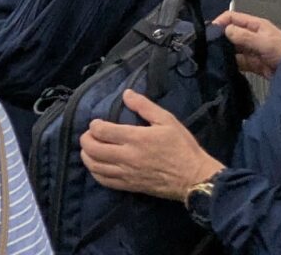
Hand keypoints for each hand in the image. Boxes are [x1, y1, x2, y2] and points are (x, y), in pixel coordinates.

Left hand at [80, 90, 225, 200]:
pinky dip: (95, 172)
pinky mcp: (130, 186)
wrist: (195, 178)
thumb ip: (144, 106)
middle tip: (89, 134)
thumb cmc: (182, 147)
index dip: (93, 125)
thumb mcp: (167, 120)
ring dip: (86, 156)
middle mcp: (127, 156)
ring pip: (95, 166)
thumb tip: (126, 93)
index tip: (97, 122)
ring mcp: (127, 173)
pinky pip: (105, 181)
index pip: (101, 131)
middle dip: (85, 139)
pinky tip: (97, 166)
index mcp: (136, 138)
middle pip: (93, 149)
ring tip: (90, 149)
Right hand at [213, 10, 280, 77]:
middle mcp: (252, 36)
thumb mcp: (264, 42)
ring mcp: (252, 50)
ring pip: (232, 48)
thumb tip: (224, 30)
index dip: (219, 22)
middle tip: (206, 47)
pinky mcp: (253, 64)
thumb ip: (244, 36)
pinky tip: (221, 67)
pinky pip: (238, 62)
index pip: (232, 18)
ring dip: (223, 52)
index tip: (208, 33)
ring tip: (211, 58)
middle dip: (219, 38)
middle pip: (230, 33)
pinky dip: (230, 64)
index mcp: (255, 25)